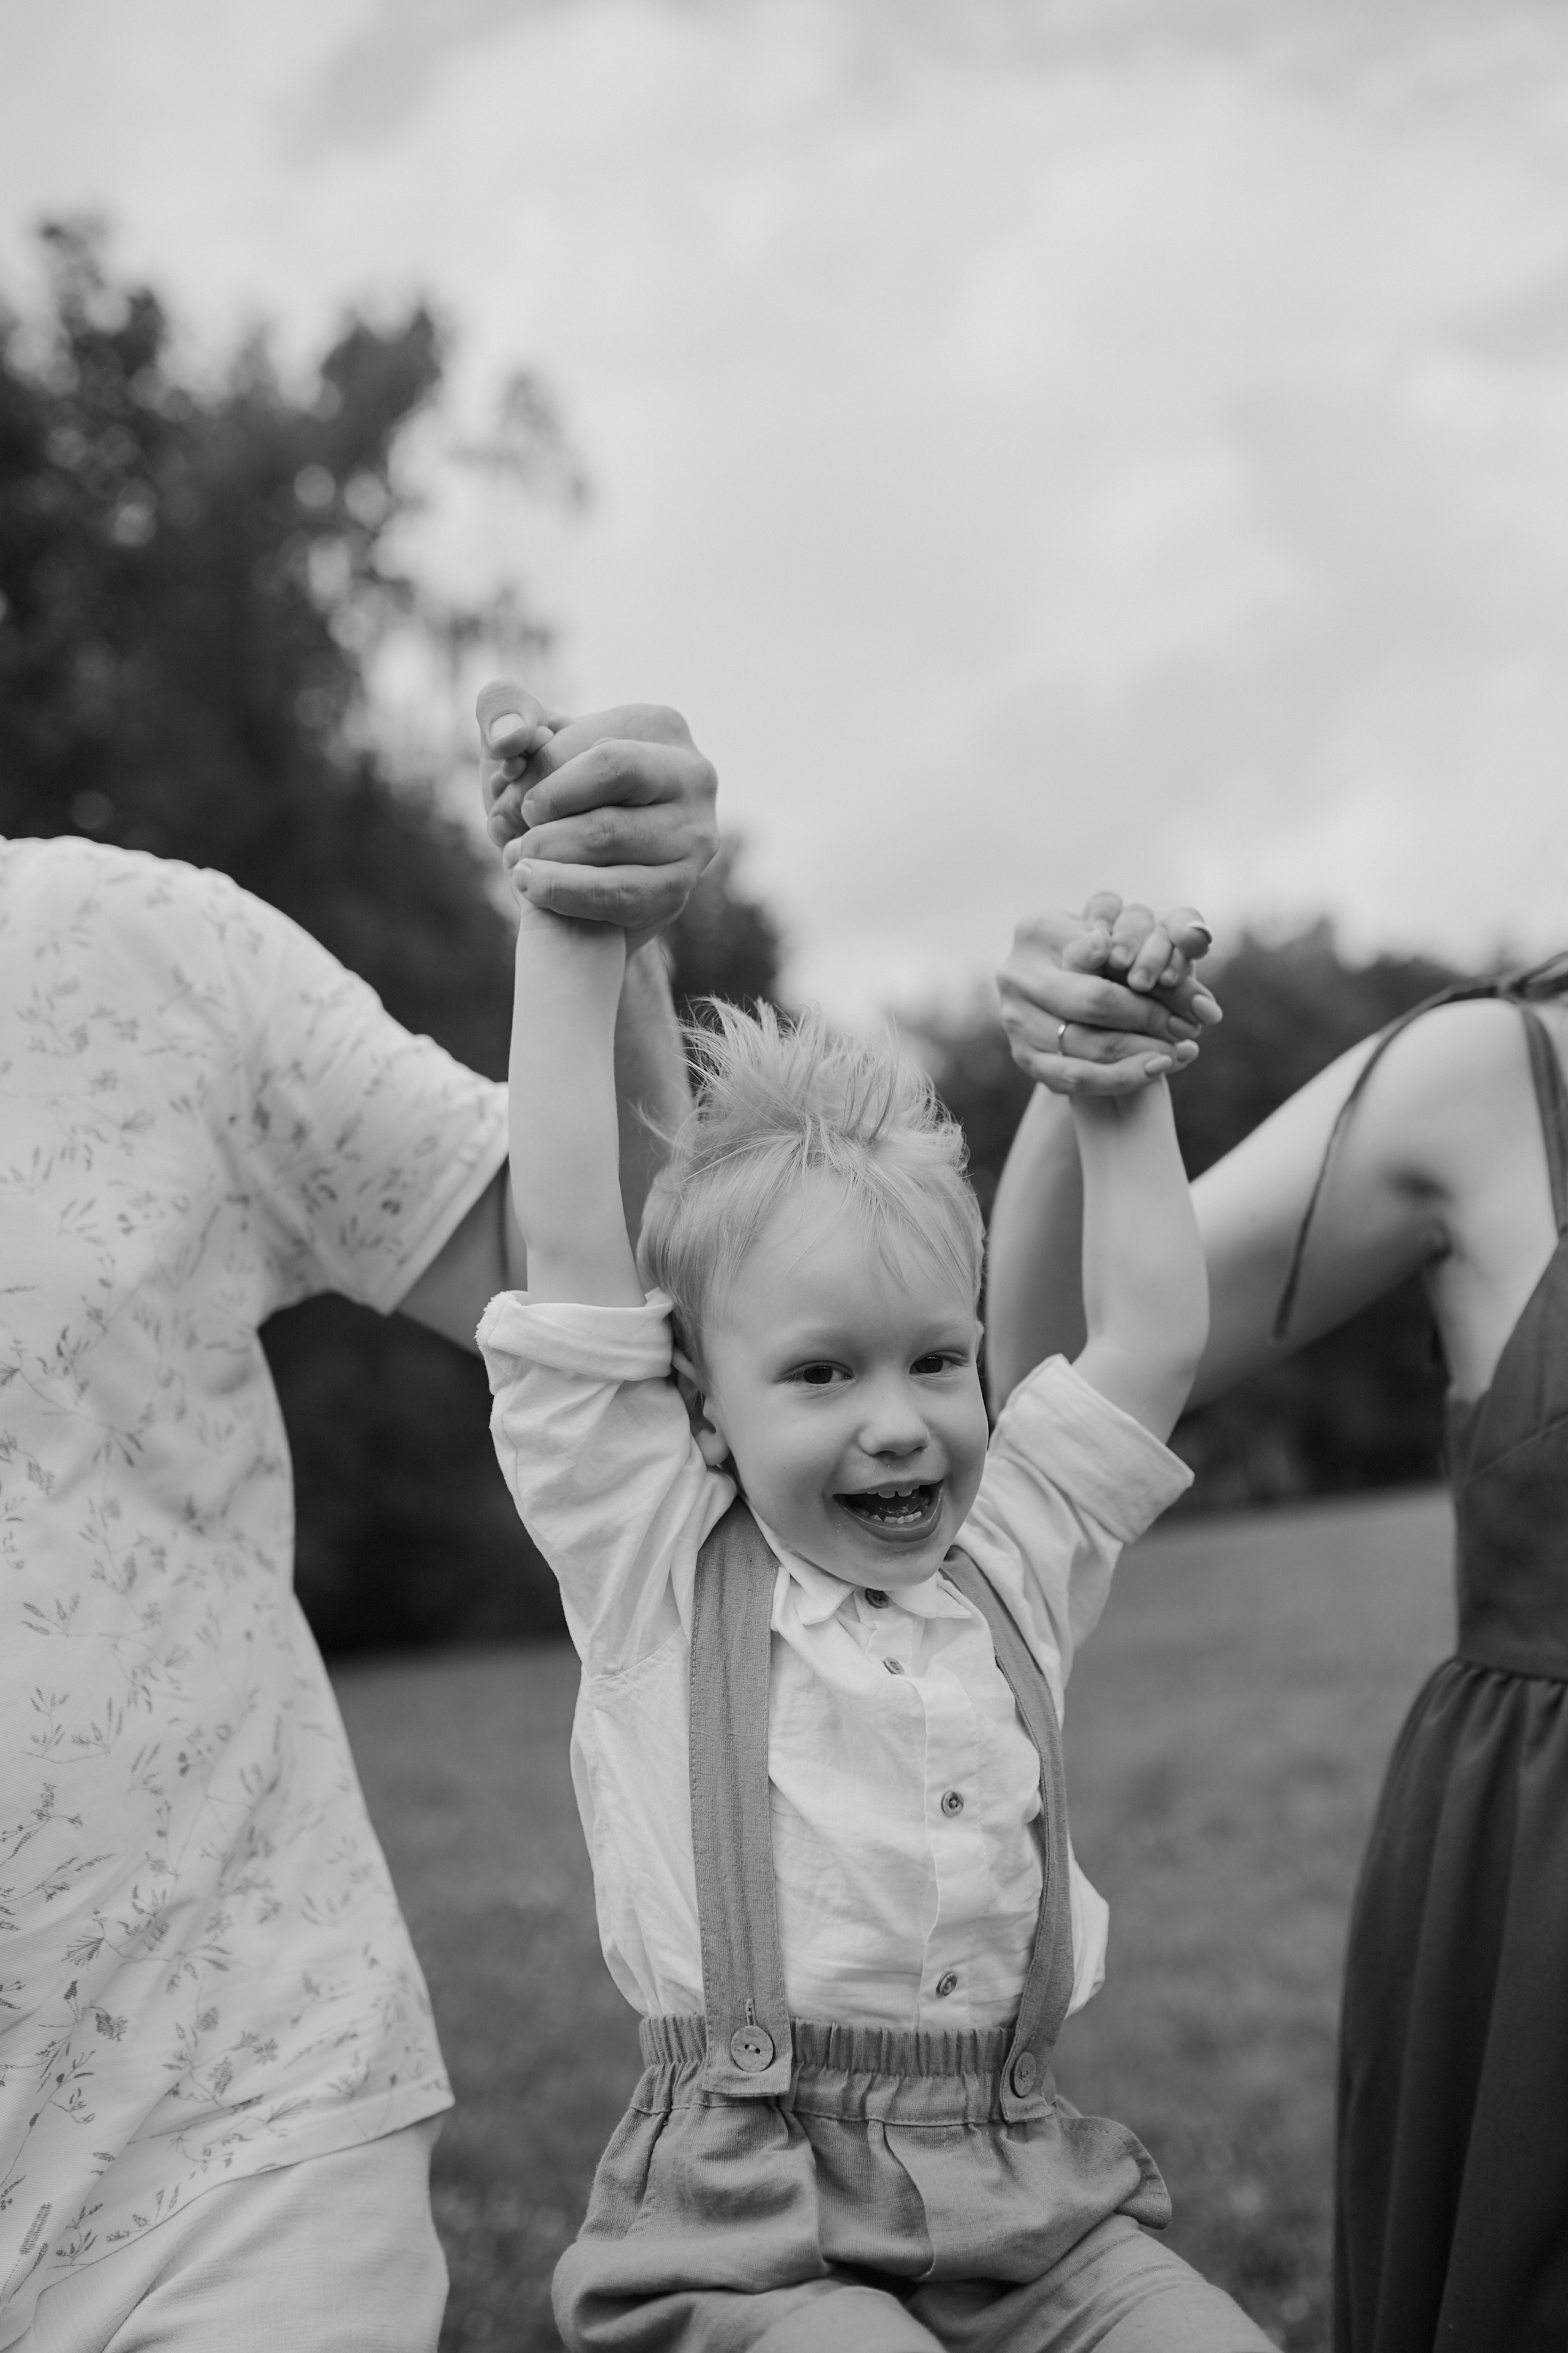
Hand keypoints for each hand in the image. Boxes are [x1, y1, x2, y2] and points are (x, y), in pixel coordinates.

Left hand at [476, 681, 718, 944]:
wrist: (576, 865)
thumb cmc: (551, 789)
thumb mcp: (524, 736)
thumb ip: (504, 708)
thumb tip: (509, 736)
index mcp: (661, 725)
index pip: (591, 740)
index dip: (536, 769)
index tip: (506, 789)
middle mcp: (692, 775)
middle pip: (610, 771)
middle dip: (544, 804)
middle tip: (508, 823)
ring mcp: (693, 837)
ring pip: (609, 835)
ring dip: (545, 849)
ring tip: (516, 857)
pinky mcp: (678, 889)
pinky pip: (620, 893)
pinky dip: (564, 891)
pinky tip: (530, 887)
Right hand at [998, 896, 1220, 1096]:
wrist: (1067, 994)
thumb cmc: (1105, 959)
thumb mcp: (1124, 936)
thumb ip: (1154, 935)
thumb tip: (1196, 938)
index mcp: (1039, 930)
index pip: (1105, 951)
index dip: (1150, 972)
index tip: (1192, 993)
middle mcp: (1017, 973)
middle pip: (1095, 1001)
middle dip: (1150, 1017)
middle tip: (1190, 1027)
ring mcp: (1015, 1019)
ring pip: (1086, 1045)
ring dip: (1141, 1053)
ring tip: (1181, 1052)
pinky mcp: (1023, 1058)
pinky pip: (1075, 1077)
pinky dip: (1120, 1077)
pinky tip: (1156, 1071)